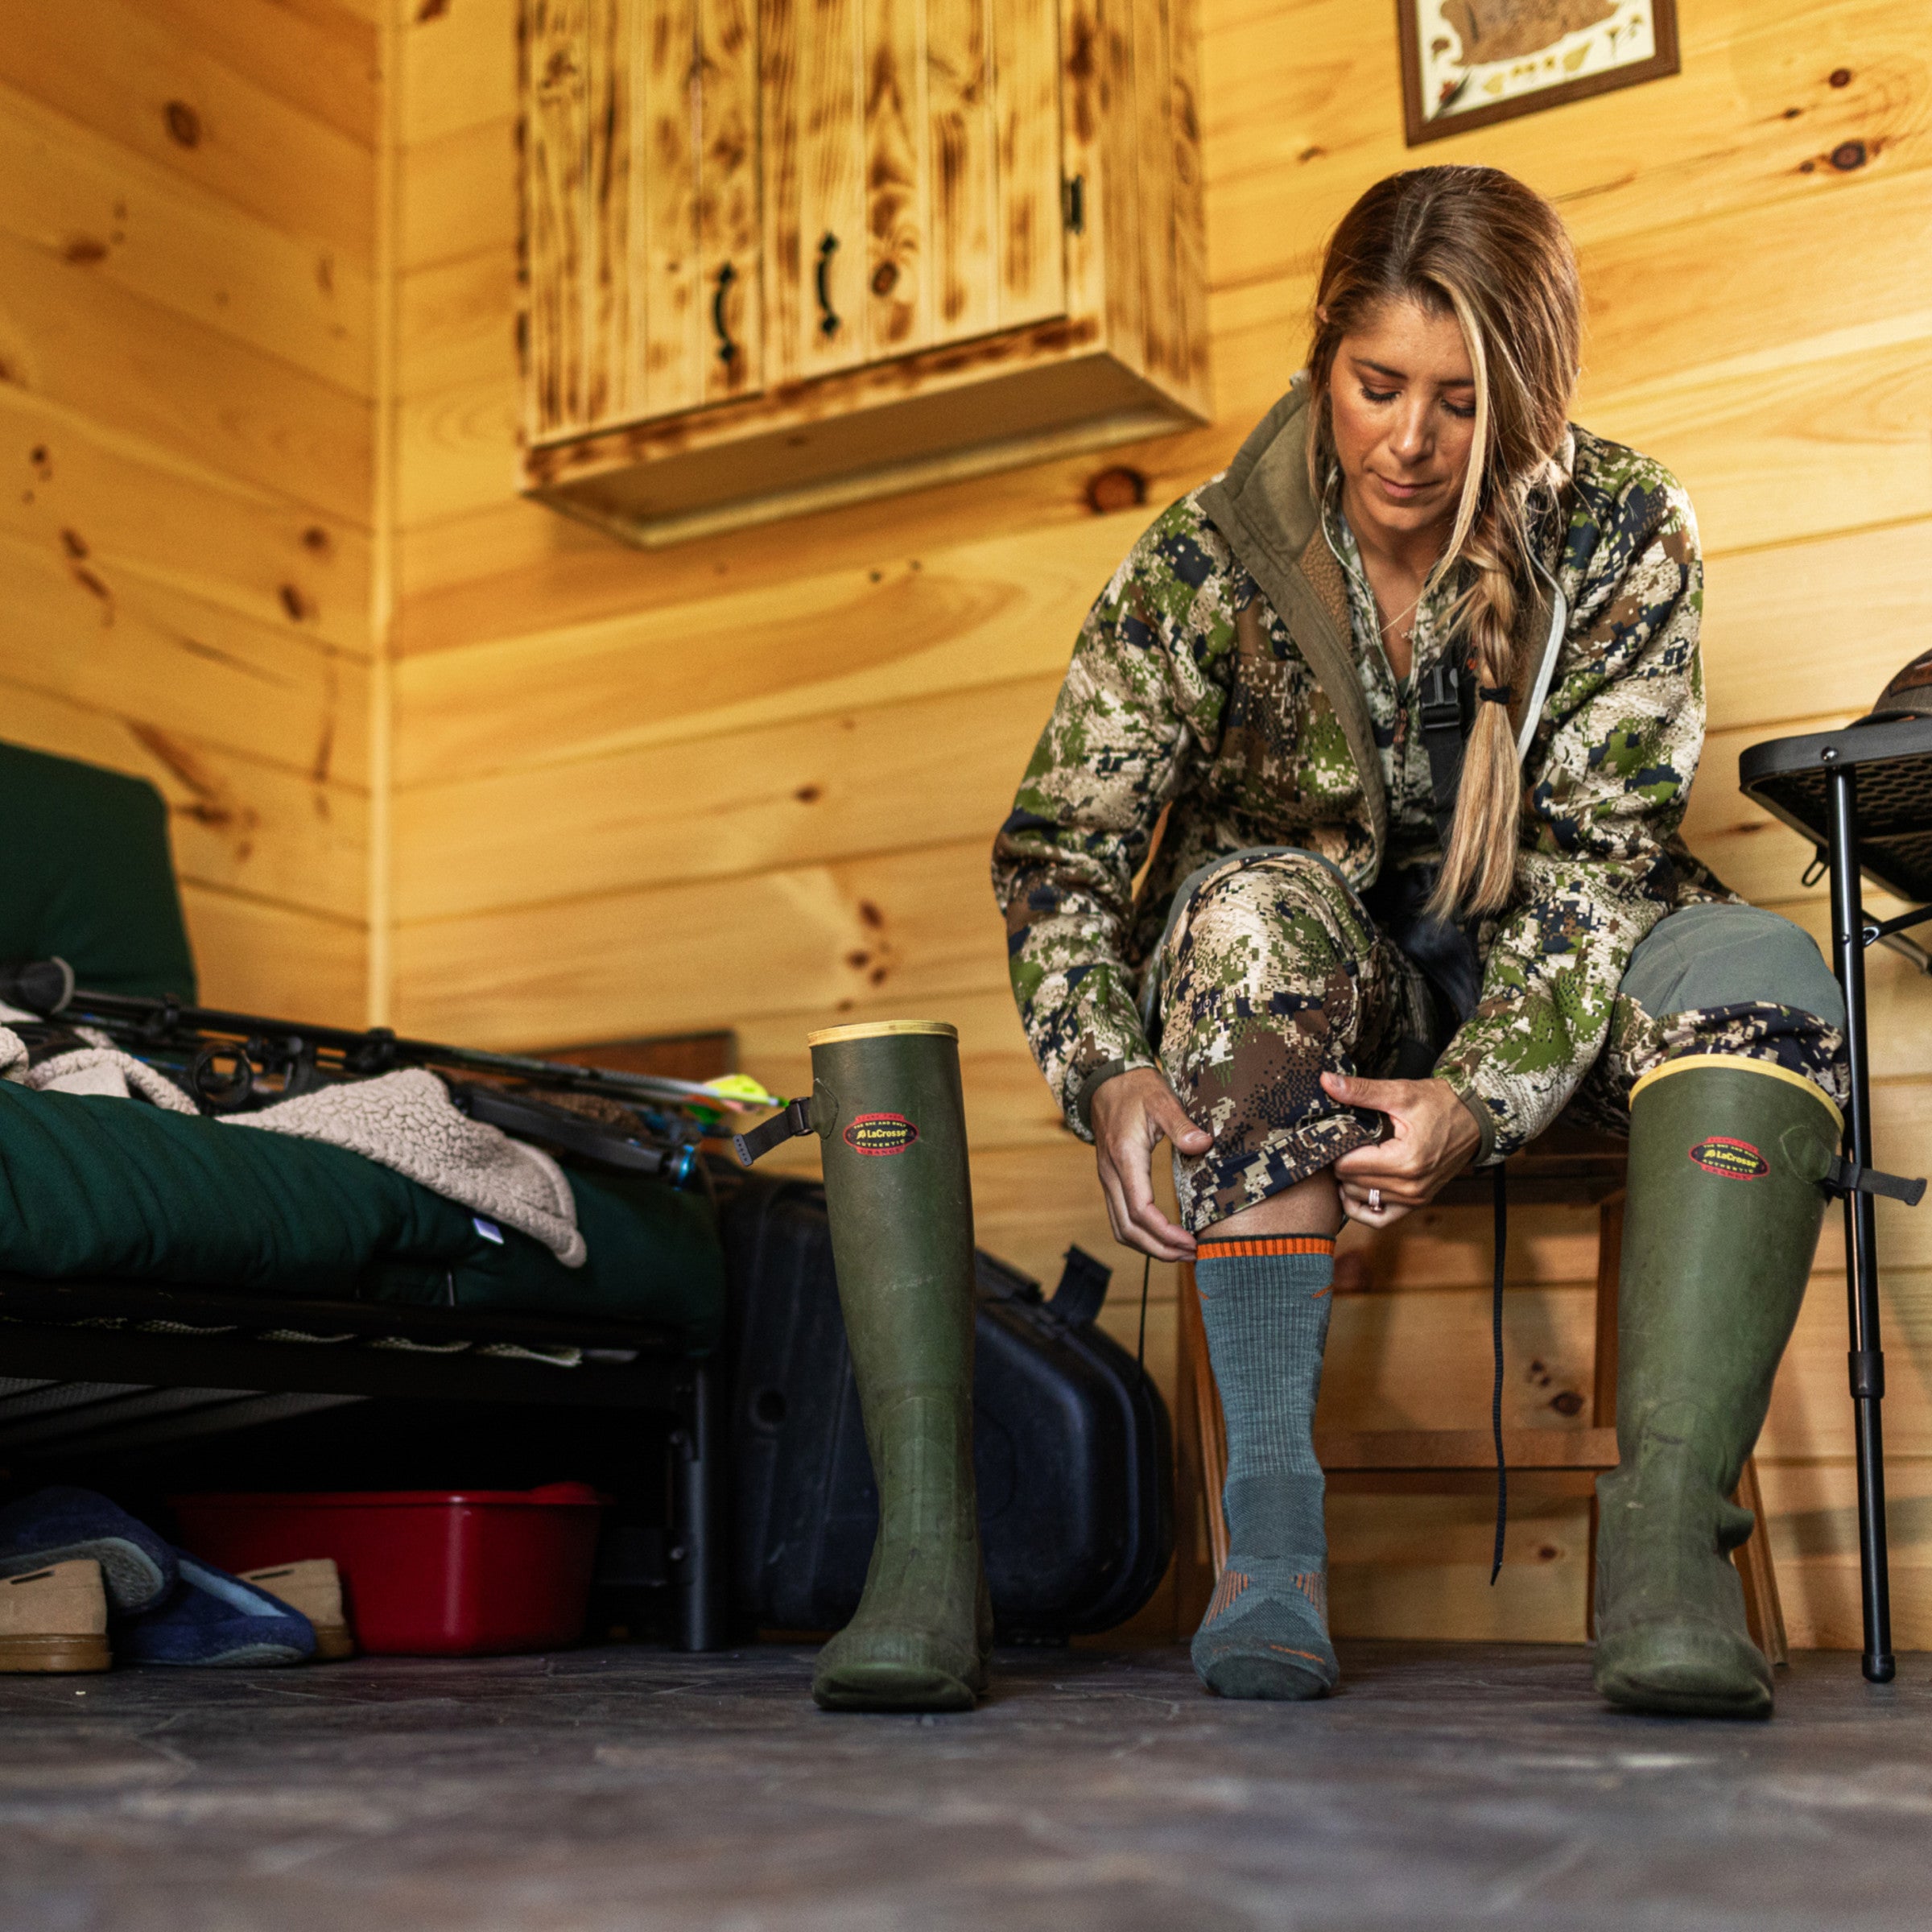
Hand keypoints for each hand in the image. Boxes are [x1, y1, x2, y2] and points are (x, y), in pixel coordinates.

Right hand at [1088, 1066, 1212, 1261]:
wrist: (1106, 1081)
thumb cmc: (1136, 1089)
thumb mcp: (1162, 1099)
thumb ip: (1181, 1124)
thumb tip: (1203, 1144)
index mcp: (1125, 1157)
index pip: (1140, 1209)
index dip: (1164, 1232)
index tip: (1191, 1242)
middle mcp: (1111, 1174)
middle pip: (1128, 1228)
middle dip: (1159, 1249)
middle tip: (1192, 1255)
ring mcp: (1108, 1179)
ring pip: (1120, 1228)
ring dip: (1149, 1247)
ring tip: (1180, 1252)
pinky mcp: (1112, 1180)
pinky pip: (1120, 1218)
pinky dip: (1140, 1235)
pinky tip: (1163, 1235)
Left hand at [1325, 1072, 1479, 1227]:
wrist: (1475, 1119)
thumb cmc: (1441, 1104)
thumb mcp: (1401, 1092)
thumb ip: (1361, 1091)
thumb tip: (1326, 1081)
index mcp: (1405, 1160)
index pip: (1347, 1165)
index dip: (1335, 1149)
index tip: (1334, 1133)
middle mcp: (1410, 1186)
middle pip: (1350, 1184)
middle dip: (1340, 1163)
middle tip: (1340, 1143)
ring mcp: (1415, 1198)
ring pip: (1360, 1200)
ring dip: (1348, 1183)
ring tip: (1348, 1158)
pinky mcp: (1417, 1203)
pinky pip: (1380, 1219)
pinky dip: (1362, 1208)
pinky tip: (1354, 1189)